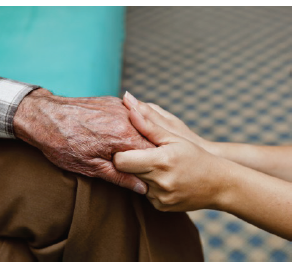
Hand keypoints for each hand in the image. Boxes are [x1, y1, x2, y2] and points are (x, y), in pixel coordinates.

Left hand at [13, 89, 153, 193]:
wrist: (43, 117)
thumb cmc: (63, 144)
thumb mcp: (91, 167)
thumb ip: (120, 177)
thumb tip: (142, 188)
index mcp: (124, 136)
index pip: (154, 153)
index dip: (153, 164)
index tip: (148, 172)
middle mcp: (126, 118)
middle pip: (150, 138)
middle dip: (146, 151)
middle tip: (132, 162)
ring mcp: (119, 107)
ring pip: (141, 126)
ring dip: (137, 138)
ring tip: (120, 148)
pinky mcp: (112, 101)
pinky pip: (129, 115)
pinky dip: (128, 126)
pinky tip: (115, 134)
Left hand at [113, 102, 229, 211]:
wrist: (220, 185)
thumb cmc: (197, 156)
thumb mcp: (174, 137)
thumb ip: (148, 125)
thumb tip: (128, 105)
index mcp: (160, 162)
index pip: (120, 161)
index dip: (120, 153)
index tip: (128, 146)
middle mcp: (158, 183)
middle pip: (125, 172)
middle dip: (129, 162)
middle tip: (141, 154)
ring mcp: (159, 198)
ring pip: (134, 183)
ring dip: (140, 174)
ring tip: (157, 166)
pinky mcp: (161, 206)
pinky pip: (145, 194)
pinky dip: (150, 185)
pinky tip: (164, 178)